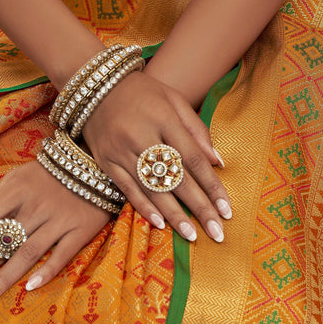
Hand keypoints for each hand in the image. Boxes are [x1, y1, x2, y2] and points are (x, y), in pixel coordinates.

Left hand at [0, 161, 110, 308]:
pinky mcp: (80, 230)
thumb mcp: (18, 179)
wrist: (93, 165)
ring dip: (3, 279)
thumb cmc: (48, 175)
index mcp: (14, 191)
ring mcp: (59, 219)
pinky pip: (62, 255)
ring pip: (27, 254)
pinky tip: (29, 288)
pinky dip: (47, 272)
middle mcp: (35, 207)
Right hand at [83, 70, 230, 242]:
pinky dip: (143, 207)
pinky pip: (127, 189)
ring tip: (191, 235)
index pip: (194, 159)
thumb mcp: (173, 99)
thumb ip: (197, 130)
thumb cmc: (142, 93)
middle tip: (217, 232)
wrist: (95, 88)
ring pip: (152, 189)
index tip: (227, 210)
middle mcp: (142, 137)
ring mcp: (121, 151)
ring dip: (174, 215)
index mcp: (164, 119)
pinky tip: (159, 223)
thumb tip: (219, 163)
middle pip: (176, 179)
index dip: (212, 187)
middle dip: (199, 208)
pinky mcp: (106, 162)